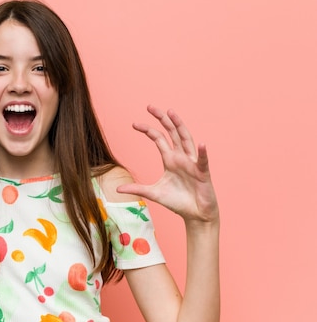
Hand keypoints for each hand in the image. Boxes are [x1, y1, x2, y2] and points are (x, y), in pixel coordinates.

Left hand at [117, 105, 218, 223]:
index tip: (135, 124)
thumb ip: (137, 189)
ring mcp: (192, 163)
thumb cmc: (178, 201)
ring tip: (172, 113)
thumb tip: (117, 189)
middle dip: (162, 119)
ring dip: (180, 126)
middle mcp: (181, 157)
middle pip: (172, 133)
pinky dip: (203, 153)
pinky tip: (201, 144)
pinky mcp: (202, 174)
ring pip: (186, 140)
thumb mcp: (153, 193)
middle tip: (150, 107)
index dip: (148, 130)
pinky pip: (203, 162)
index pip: (159, 139)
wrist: (195, 214)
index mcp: (170, 159)